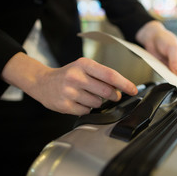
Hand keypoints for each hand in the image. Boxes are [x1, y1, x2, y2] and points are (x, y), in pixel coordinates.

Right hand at [2, 53, 137, 115]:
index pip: (110, 75)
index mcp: (84, 64)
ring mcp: (69, 91)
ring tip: (86, 95)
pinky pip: (86, 111)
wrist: (42, 83)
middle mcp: (76, 76)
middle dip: (113, 95)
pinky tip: (78, 101)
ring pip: (97, 103)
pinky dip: (86, 108)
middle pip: (106, 91)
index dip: (125, 84)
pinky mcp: (64, 105)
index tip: (133, 90)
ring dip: (97, 102)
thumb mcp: (84, 68)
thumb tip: (121, 88)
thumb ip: (102, 76)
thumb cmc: (68, 75)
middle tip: (112, 95)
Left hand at [136, 21, 176, 84]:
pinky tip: (163, 73)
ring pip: (176, 80)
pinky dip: (165, 78)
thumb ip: (176, 62)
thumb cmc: (166, 39)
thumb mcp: (173, 49)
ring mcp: (175, 69)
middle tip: (175, 81)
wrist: (153, 37)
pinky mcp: (166, 70)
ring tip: (168, 76)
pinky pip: (167, 77)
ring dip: (173, 80)